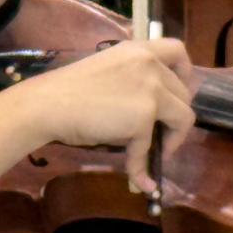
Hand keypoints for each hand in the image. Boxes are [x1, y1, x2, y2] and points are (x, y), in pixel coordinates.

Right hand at [16, 38, 194, 195]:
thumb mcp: (107, 75)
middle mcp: (149, 64)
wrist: (47, 105)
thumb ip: (132, 83)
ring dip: (172, 140)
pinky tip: (142, 183)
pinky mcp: (144, 116)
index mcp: (137, 49)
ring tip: (154, 154)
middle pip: (183, 93)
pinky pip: (151, 148)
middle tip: (159, 135)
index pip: (178, 51)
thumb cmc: (65, 91)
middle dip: (175, 117)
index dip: (185, 74)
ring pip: (183, 119)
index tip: (178, 92)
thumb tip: (151, 115)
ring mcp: (150, 89)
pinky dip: (145, 169)